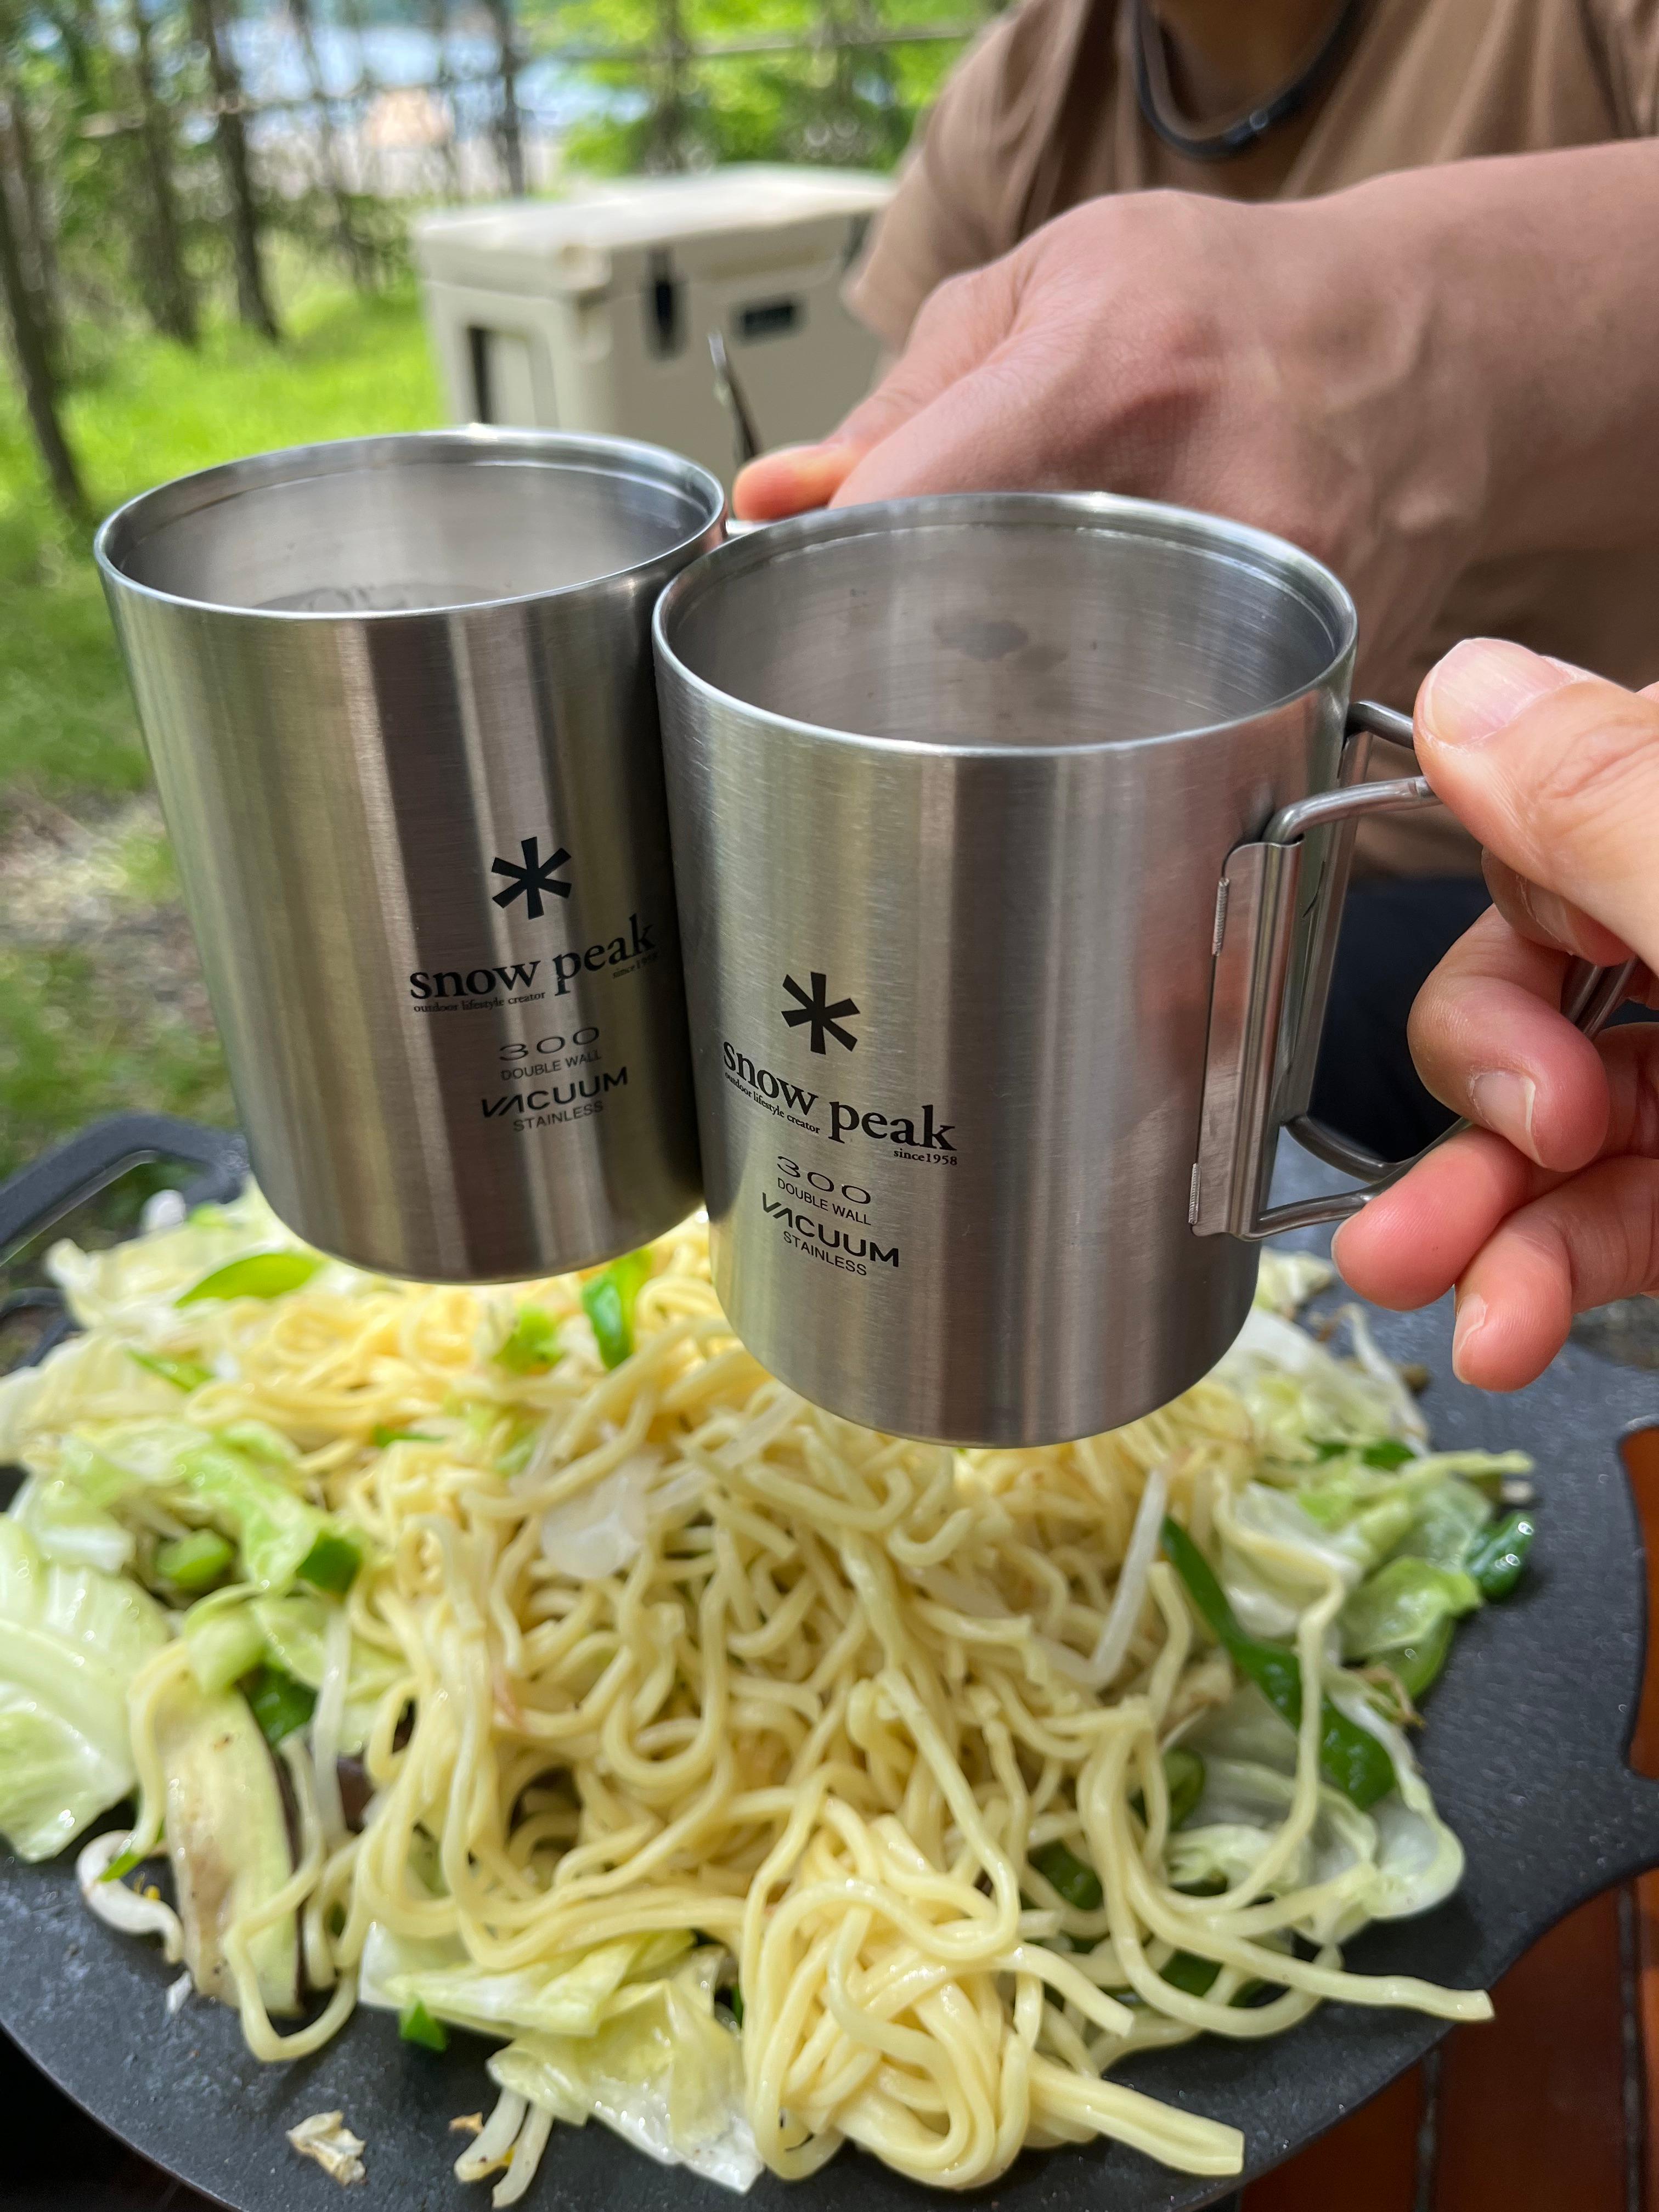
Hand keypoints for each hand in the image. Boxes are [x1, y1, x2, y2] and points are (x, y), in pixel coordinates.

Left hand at [735, 185, 1499, 694]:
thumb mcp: (1049, 284)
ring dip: (1020, 720)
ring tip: (1031, 660)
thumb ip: (904, 399)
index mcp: (1114, 369)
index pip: (915, 505)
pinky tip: (1119, 688)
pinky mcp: (1320, 678)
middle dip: (923, 663)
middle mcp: (1206, 491)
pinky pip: (1179, 747)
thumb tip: (772, 501)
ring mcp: (1282, 603)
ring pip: (1086, 725)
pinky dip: (1122, 738)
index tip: (798, 595)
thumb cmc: (1220, 305)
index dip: (833, 570)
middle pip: (991, 643)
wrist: (1431, 348)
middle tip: (909, 647)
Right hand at [1332, 638, 1658, 1388]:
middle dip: (1480, 1086)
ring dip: (1478, 1213)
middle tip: (1510, 1148)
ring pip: (1565, 1117)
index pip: (1556, 812)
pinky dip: (1551, 1271)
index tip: (1531, 1036)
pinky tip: (1504, 1325)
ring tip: (1416, 1284)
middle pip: (1537, 974)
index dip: (1515, 921)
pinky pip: (1619, 1213)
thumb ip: (1618, 800)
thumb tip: (1463, 683)